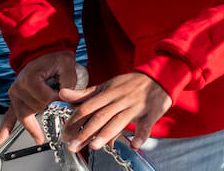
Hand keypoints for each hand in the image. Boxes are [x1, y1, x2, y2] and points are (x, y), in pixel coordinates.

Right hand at [0, 51, 83, 145]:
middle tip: (61, 109)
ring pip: (23, 116)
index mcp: (29, 79)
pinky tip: (0, 140)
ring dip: (32, 127)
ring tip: (39, 138)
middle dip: (49, 109)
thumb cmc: (54, 58)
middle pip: (35, 109)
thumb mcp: (66, 63)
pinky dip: (5, 128)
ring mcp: (15, 95)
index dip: (58, 100)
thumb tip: (68, 97)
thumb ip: (69, 80)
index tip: (65, 95)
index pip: (45, 99)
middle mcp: (18, 88)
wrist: (43, 52)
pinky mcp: (15, 99)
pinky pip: (9, 115)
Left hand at [56, 72, 170, 152]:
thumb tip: (63, 94)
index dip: (74, 121)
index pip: (88, 107)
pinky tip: (134, 145)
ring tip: (94, 146)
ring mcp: (136, 106)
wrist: (161, 76)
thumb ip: (85, 93)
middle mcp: (121, 99)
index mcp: (109, 92)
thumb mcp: (108, 85)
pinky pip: (146, 125)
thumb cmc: (131, 84)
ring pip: (120, 120)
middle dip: (85, 132)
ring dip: (107, 133)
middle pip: (101, 116)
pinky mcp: (151, 113)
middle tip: (73, 146)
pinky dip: (141, 135)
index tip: (65, 134)